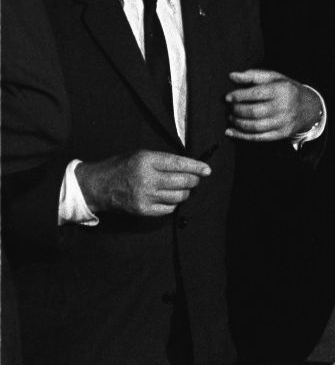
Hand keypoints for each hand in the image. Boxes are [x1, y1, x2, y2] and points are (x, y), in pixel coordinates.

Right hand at [75, 150, 210, 217]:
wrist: (97, 186)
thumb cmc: (122, 167)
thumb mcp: (141, 155)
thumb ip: (163, 160)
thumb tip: (190, 166)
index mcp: (146, 160)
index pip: (179, 164)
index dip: (196, 167)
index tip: (207, 170)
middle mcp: (147, 179)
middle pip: (183, 182)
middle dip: (194, 180)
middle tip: (195, 179)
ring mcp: (145, 196)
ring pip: (179, 197)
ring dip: (185, 192)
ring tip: (181, 188)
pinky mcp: (143, 210)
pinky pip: (169, 209)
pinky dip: (174, 203)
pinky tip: (169, 198)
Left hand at [225, 69, 323, 140]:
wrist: (309, 107)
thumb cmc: (286, 90)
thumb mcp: (274, 77)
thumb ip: (252, 75)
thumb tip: (232, 76)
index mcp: (282, 90)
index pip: (256, 94)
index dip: (239, 96)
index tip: (228, 97)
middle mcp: (285, 107)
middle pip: (254, 112)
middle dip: (237, 110)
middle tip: (230, 108)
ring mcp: (284, 122)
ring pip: (255, 127)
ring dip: (238, 123)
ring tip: (232, 117)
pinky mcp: (282, 134)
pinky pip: (258, 138)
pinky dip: (241, 135)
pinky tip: (231, 131)